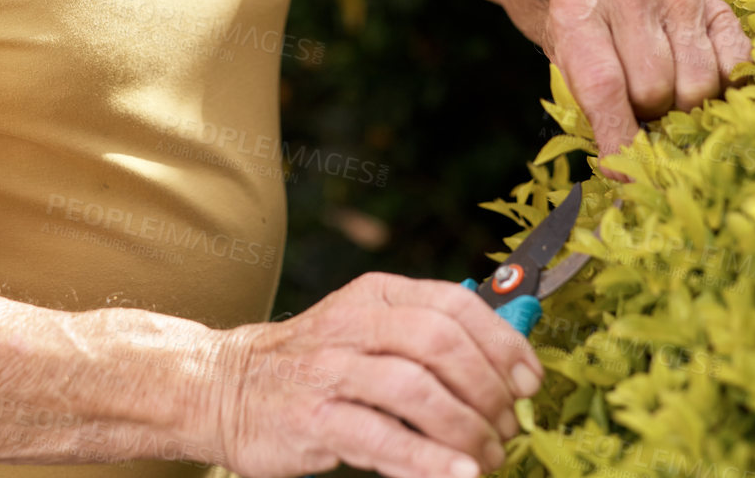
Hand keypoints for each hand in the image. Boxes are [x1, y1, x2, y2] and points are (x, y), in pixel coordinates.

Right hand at [209, 271, 543, 477]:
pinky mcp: (314, 419)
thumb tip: (506, 361)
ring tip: (487, 457)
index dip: (503, 344)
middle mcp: (354, 324)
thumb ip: (424, 336)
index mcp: (376, 296)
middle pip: (441, 344)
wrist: (223, 388)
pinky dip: (428, 460)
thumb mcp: (364, 330)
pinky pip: (382, 438)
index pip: (454, 304)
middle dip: (488, 390)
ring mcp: (331, 371)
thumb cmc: (312, 365)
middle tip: (507, 428)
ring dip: (466, 430)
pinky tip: (458, 475)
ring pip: (417, 390)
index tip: (530, 382)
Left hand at [544, 0, 751, 162]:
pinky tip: (697, 80)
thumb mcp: (567, 63)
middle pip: (655, 89)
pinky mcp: (718, 7)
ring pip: (698, 86)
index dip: (617, 136)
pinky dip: (722, 90)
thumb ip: (591, 110)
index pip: (603, 85)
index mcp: (576, 9)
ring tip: (666, 91)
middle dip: (649, 115)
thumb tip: (625, 172)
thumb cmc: (586, 33)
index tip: (624, 170)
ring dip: (684, 106)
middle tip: (641, 106)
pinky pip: (735, 69)